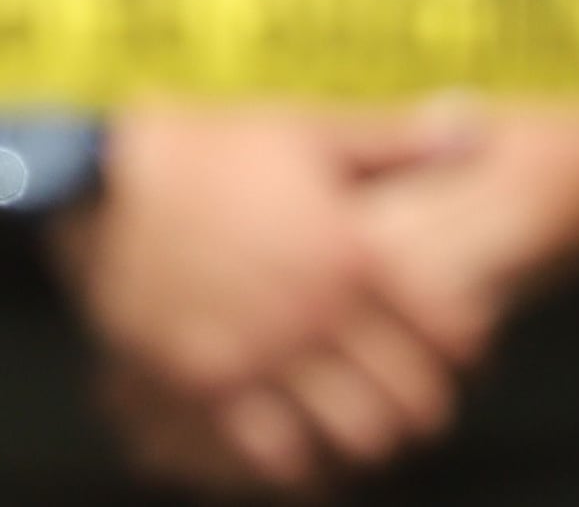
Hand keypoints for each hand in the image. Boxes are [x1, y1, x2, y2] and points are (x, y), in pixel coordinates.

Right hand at [46, 106, 487, 494]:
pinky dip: (297, 456)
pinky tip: (293, 435)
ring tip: (353, 419)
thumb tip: (476, 123)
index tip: (455, 352)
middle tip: (407, 397)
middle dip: (420, 406)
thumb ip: (397, 141)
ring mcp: (261, 355)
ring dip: (362, 434)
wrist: (101, 173)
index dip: (466, 352)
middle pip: (411, 402)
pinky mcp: (206, 384)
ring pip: (355, 438)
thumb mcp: (307, 131)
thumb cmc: (209, 147)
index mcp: (352, 254)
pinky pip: (276, 454)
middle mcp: (316, 313)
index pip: (451, 335)